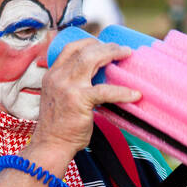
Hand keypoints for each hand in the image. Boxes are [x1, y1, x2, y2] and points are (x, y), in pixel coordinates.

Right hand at [29, 39, 139, 161]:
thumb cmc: (60, 126)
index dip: (89, 42)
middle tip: (122, 49)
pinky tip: (134, 94)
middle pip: (84, 50)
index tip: (104, 44)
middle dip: (106, 46)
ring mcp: (67, 87)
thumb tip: (98, 78)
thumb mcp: (60, 98)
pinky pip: (105, 91)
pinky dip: (122, 91)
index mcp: (52, 74)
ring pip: (92, 59)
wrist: (52, 145)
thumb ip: (72, 85)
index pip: (70, 48)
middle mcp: (57, 76)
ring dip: (112, 54)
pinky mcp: (79, 100)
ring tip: (127, 55)